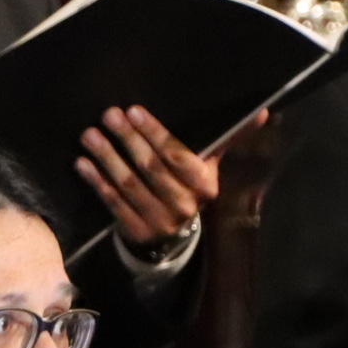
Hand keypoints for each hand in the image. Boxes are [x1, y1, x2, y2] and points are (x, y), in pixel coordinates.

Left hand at [77, 105, 259, 249]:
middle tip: (108, 116)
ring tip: (90, 135)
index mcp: (205, 186)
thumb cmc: (188, 185)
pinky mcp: (137, 232)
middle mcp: (185, 206)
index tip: (133, 112)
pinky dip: (96, 182)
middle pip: (151, 169)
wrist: (172, 235)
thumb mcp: (209, 164)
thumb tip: (264, 112)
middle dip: (127, 140)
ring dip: (107, 158)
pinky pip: (114, 204)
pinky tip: (82, 164)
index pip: (178, 156)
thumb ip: (229, 138)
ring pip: (129, 185)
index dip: (154, 134)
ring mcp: (160, 222)